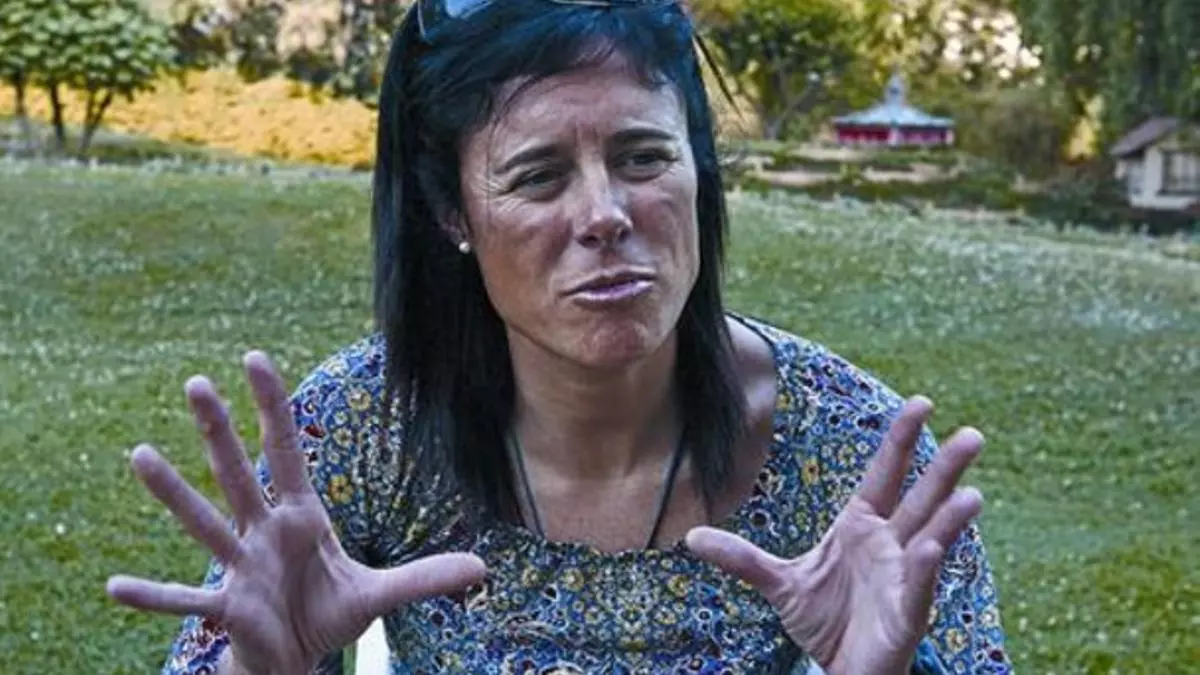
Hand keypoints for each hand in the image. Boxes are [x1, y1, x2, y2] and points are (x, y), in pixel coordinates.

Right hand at [106, 351, 486, 674]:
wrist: (295, 659)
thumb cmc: (327, 614)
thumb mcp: (380, 596)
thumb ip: (426, 577)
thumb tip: (483, 569)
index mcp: (301, 516)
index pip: (286, 450)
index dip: (272, 407)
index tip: (254, 358)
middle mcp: (264, 531)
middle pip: (239, 472)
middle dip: (219, 430)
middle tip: (195, 381)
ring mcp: (240, 566)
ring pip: (205, 521)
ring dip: (173, 491)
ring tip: (139, 454)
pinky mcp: (227, 607)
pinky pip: (186, 600)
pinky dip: (154, 596)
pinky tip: (113, 587)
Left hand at [686, 397, 982, 674]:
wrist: (837, 669)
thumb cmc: (823, 620)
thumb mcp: (778, 582)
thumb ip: (740, 557)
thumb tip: (690, 536)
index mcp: (862, 525)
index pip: (885, 474)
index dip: (902, 440)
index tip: (920, 403)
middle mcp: (890, 544)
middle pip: (921, 497)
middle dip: (945, 467)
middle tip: (972, 434)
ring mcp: (904, 576)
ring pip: (932, 537)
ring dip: (952, 516)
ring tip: (972, 494)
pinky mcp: (908, 612)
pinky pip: (918, 584)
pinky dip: (924, 564)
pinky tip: (931, 546)